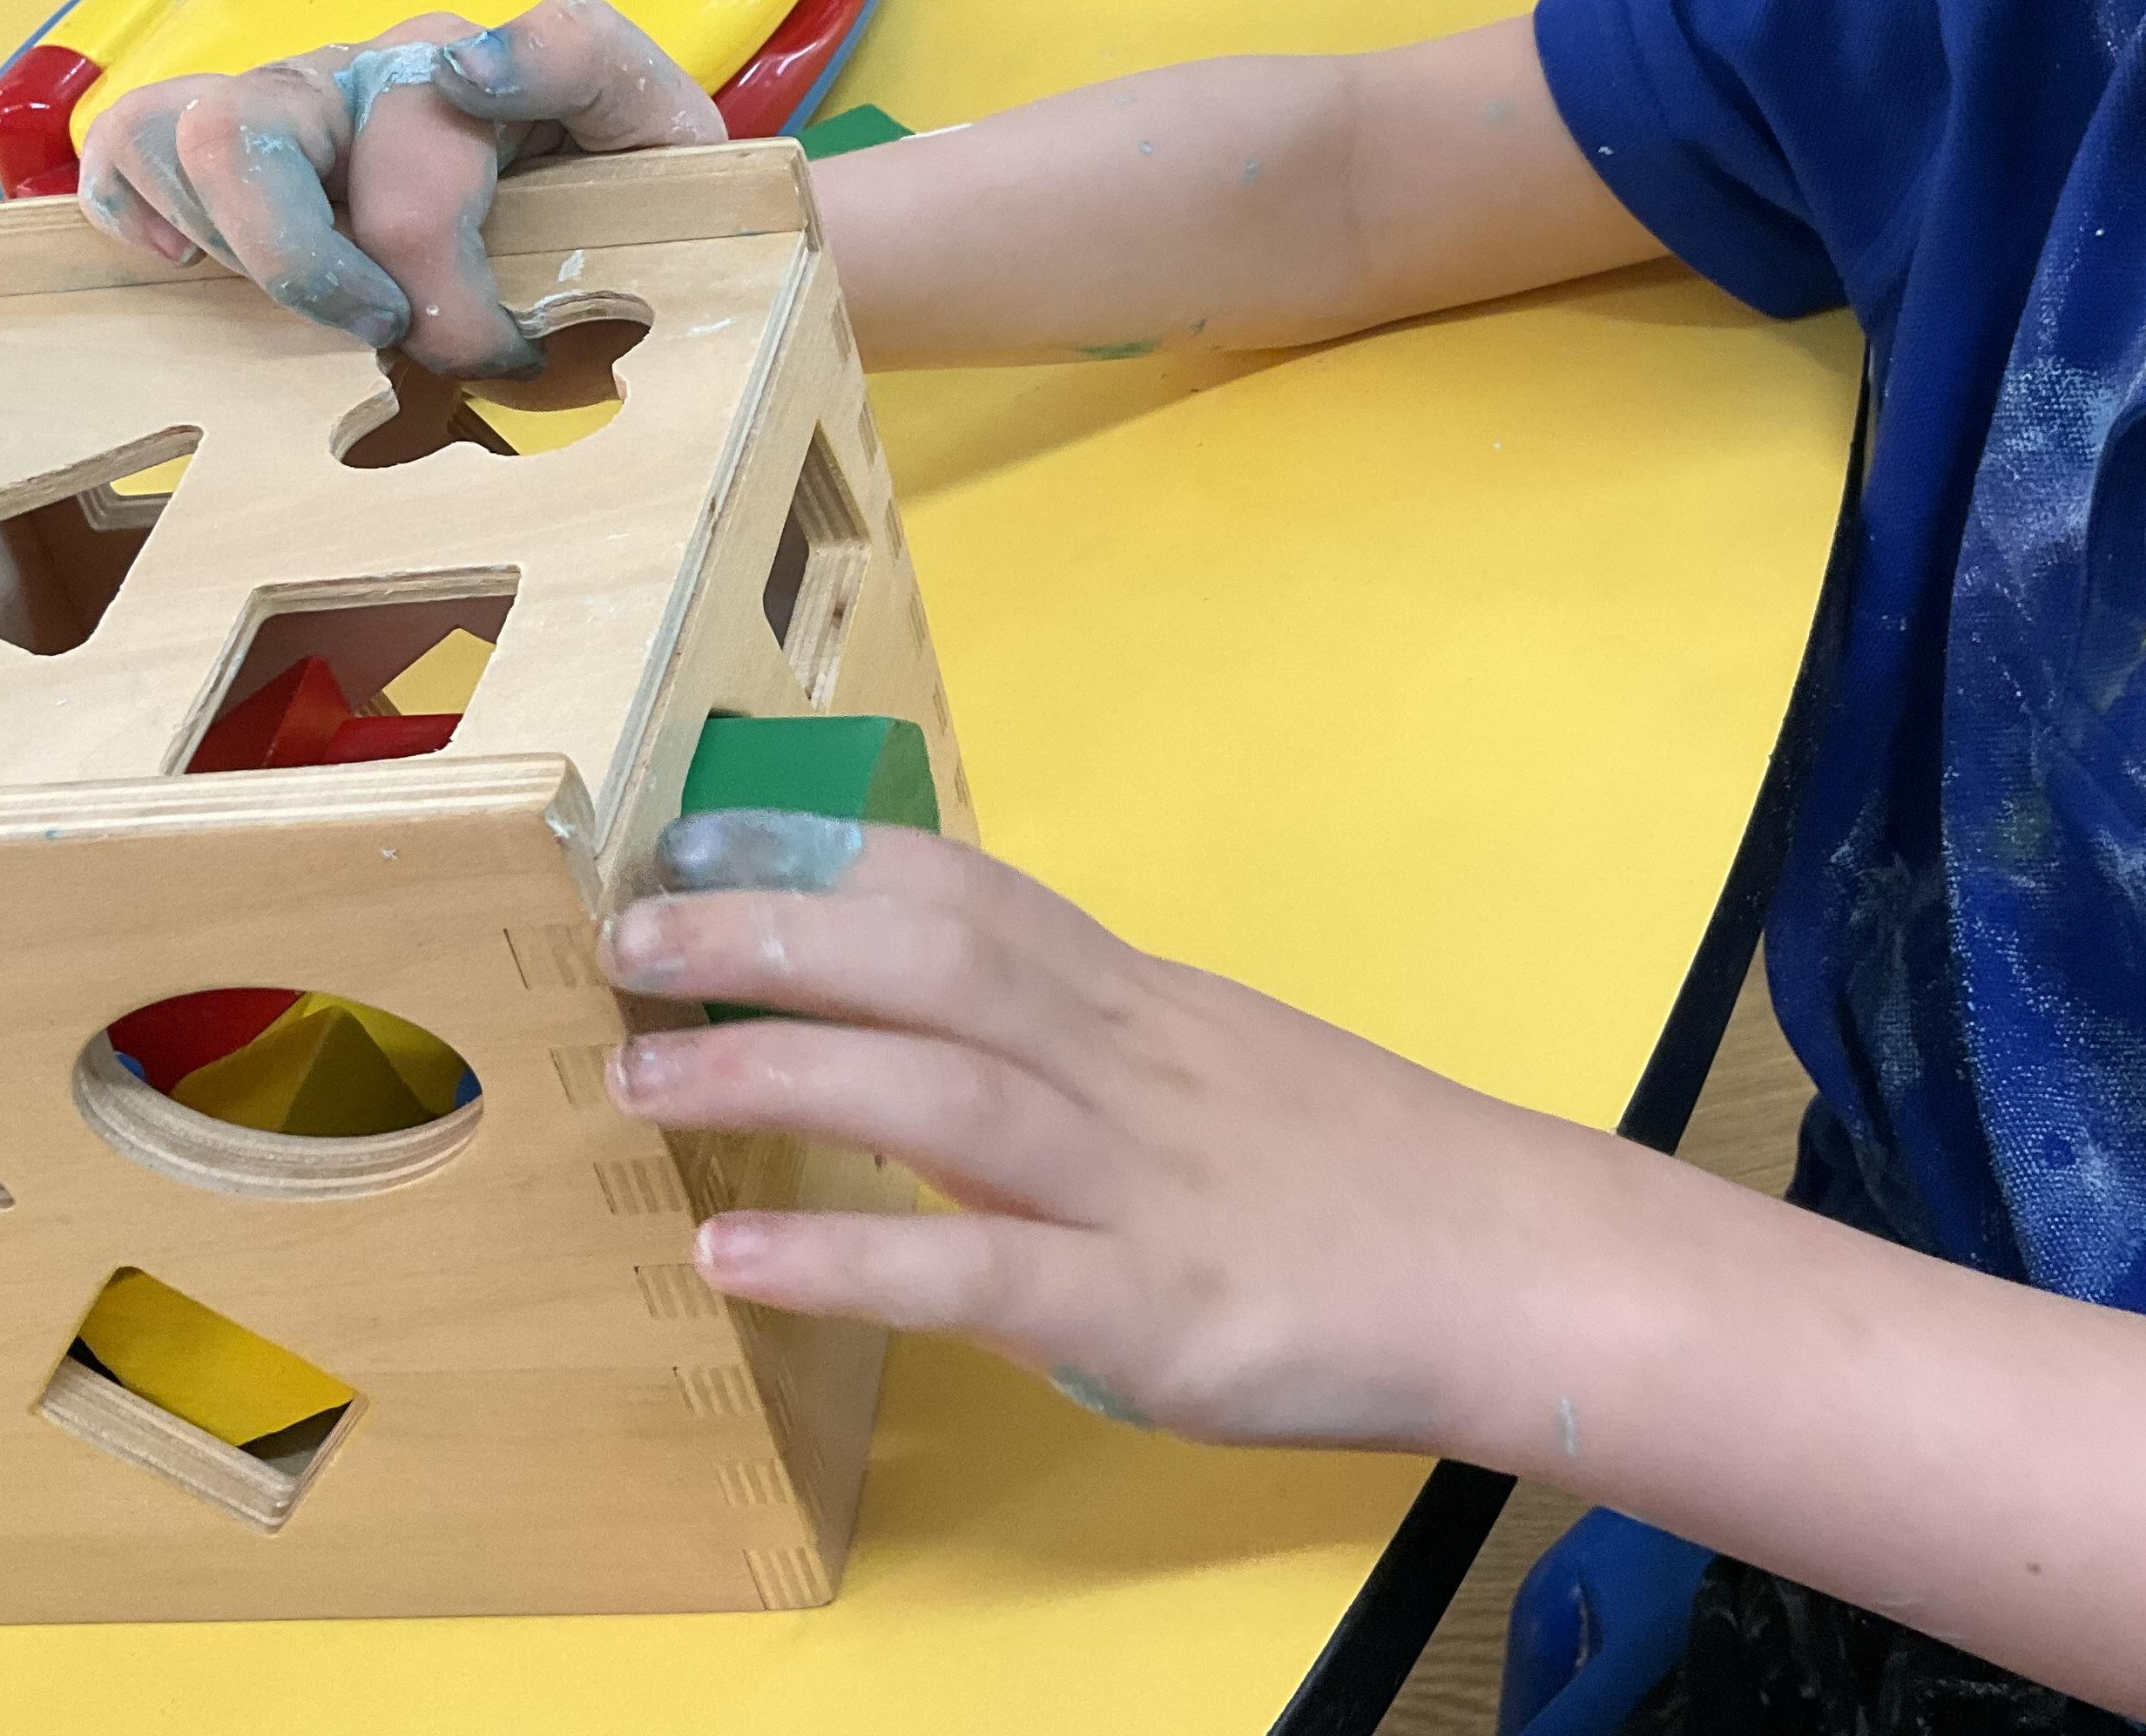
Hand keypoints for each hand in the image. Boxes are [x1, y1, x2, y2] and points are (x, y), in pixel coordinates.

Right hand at [73, 0, 725, 376]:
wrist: (603, 197)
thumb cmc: (618, 182)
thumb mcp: (652, 121)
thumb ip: (585, 60)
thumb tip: (462, 66)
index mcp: (458, 65)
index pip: (420, 158)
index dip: (448, 291)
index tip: (498, 349)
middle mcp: (362, 70)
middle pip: (250, 134)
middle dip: (307, 266)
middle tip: (387, 335)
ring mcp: (284, 101)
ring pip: (187, 138)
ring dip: (239, 245)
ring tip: (318, 300)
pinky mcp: (220, 137)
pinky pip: (128, 150)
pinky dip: (146, 215)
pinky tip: (212, 266)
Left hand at [600, 808, 1634, 1446]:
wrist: (1520, 1266)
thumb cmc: (1362, 1173)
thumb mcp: (1217, 1065)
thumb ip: (1083, 1050)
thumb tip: (936, 1038)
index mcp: (1138, 1001)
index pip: (969, 888)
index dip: (825, 855)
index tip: (702, 838)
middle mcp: (1125, 1062)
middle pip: (932, 956)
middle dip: (769, 932)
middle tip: (625, 935)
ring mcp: (1138, 1181)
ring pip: (939, 1089)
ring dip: (772, 1073)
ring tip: (636, 1086)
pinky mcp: (1156, 1308)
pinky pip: (983, 1271)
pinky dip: (851, 1257)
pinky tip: (738, 1260)